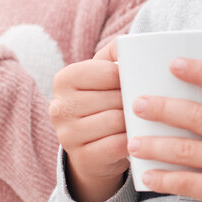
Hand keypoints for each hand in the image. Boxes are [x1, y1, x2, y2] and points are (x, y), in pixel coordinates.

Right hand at [50, 38, 129, 201]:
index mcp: (64, 79)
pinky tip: (134, 139)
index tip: (135, 85)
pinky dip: (131, 141)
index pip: (108, 71)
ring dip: (133, 122)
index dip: (129, 78)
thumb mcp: (104, 77)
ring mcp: (67, 134)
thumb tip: (130, 44)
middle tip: (142, 107)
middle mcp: (59, 106)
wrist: (93, 151)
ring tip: (138, 122)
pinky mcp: (81, 157)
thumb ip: (115, 55)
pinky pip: (116, 145)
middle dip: (133, 102)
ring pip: (116, 121)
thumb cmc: (104, 105)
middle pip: (113, 97)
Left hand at [128, 58, 201, 201]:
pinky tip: (147, 176)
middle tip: (136, 104)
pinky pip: (187, 182)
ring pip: (185, 149)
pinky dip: (163, 178)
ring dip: (153, 145)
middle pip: (198, 115)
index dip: (200, 71)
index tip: (173, 63)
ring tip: (132, 142)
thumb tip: (184, 103)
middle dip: (161, 108)